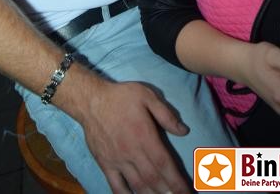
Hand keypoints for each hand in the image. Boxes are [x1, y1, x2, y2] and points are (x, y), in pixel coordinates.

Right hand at [80, 78, 189, 193]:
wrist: (91, 100)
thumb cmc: (122, 96)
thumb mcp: (147, 96)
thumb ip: (166, 115)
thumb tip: (184, 131)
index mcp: (144, 135)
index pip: (164, 164)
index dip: (177, 181)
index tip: (187, 191)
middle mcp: (132, 152)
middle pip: (153, 179)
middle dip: (169, 191)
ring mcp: (117, 161)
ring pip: (137, 186)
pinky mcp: (105, 164)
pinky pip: (116, 186)